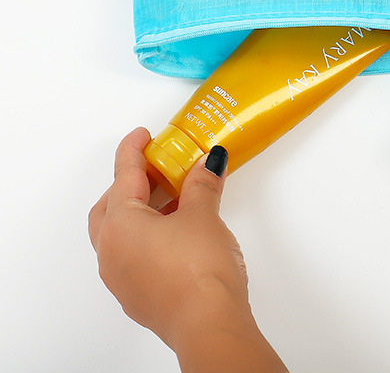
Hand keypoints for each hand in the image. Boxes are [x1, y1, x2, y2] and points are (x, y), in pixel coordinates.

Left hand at [88, 128, 250, 346]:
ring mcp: (122, 278)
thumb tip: (207, 163)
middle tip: (157, 167)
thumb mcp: (203, 214)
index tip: (142, 135)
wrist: (208, 324)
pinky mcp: (138, 296)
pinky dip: (149, 235)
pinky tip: (178, 232)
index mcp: (119, 225)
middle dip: (131, 184)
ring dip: (142, 211)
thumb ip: (201, 184)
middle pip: (111, 206)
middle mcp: (111, 252)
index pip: (123, 176)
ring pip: (122, 233)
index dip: (133, 150)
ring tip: (175, 197)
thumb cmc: (199, 268)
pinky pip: (134, 254)